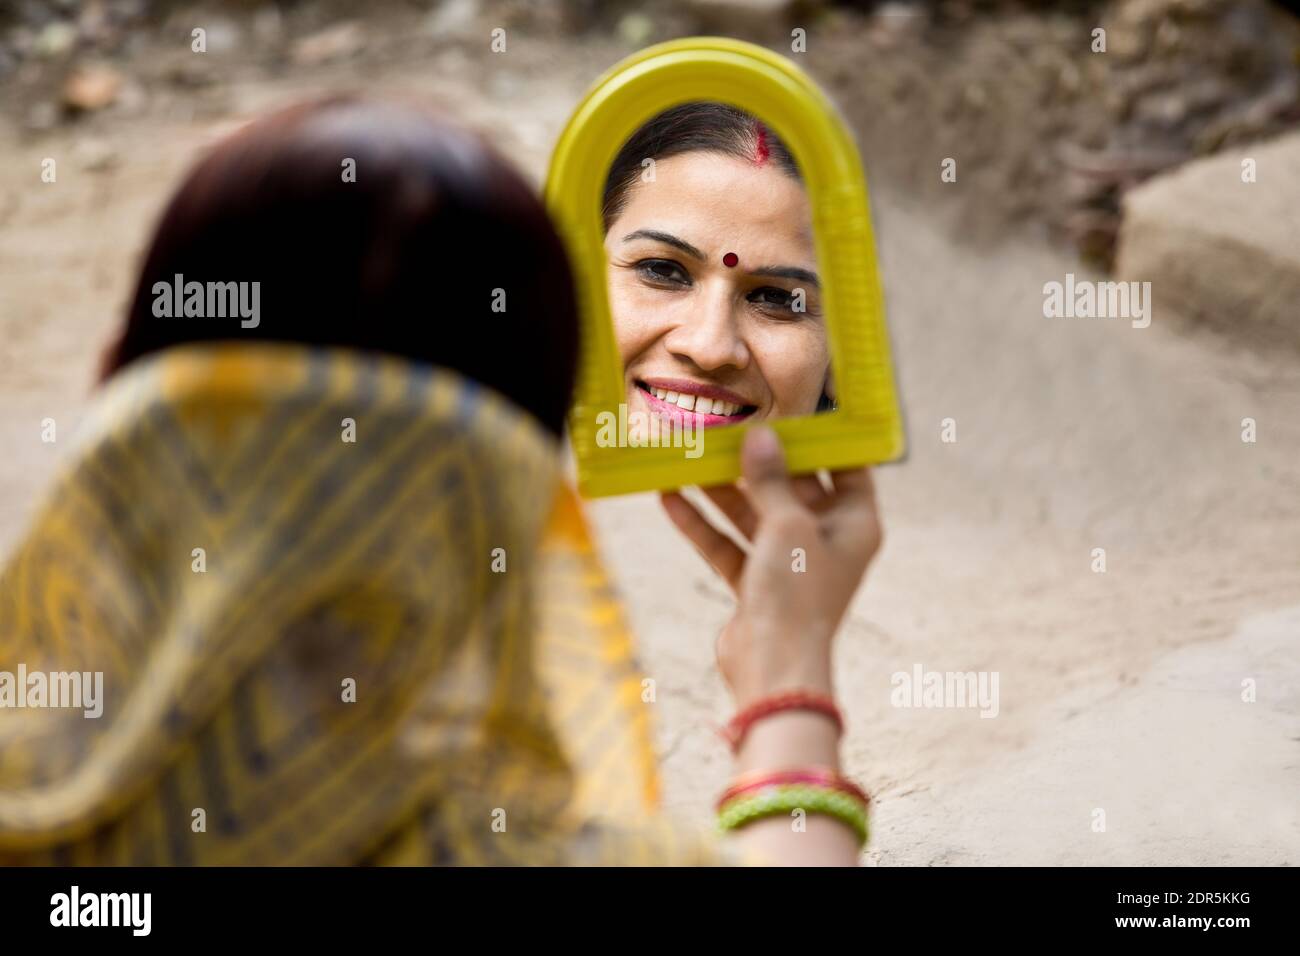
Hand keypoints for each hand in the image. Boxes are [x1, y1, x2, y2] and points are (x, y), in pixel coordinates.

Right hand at [661, 426, 882, 708]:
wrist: (774, 668)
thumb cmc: (797, 593)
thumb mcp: (788, 524)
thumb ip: (772, 479)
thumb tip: (761, 436)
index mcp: (854, 523)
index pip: (846, 468)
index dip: (822, 439)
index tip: (792, 410)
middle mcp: (825, 539)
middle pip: (791, 487)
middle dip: (757, 461)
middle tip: (726, 426)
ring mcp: (788, 561)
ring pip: (752, 514)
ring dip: (721, 489)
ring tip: (688, 455)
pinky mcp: (755, 583)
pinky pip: (727, 543)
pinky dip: (702, 524)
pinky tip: (670, 497)